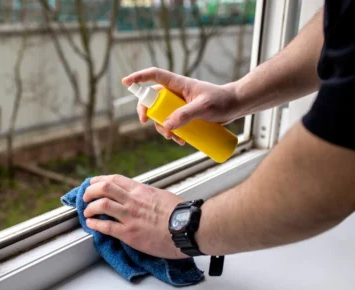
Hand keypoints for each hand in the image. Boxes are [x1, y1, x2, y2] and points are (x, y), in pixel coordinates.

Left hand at [83, 174, 187, 258]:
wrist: (189, 228)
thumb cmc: (181, 214)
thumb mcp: (162, 196)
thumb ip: (148, 195)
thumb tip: (141, 196)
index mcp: (141, 190)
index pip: (115, 180)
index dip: (100, 180)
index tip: (93, 184)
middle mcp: (133, 200)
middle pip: (104, 188)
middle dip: (90, 191)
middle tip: (85, 197)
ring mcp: (130, 216)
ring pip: (101, 204)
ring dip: (89, 207)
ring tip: (86, 212)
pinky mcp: (129, 233)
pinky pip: (106, 226)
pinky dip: (95, 224)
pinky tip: (91, 225)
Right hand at [122, 67, 240, 144]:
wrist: (236, 106)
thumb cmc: (222, 100)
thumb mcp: (204, 107)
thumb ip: (185, 114)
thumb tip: (166, 125)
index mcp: (178, 84)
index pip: (154, 76)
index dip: (139, 78)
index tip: (126, 83)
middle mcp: (176, 93)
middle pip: (153, 100)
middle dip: (148, 113)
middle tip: (147, 123)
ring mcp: (179, 104)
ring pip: (161, 115)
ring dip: (162, 128)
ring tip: (174, 139)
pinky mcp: (185, 115)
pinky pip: (172, 123)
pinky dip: (172, 133)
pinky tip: (180, 141)